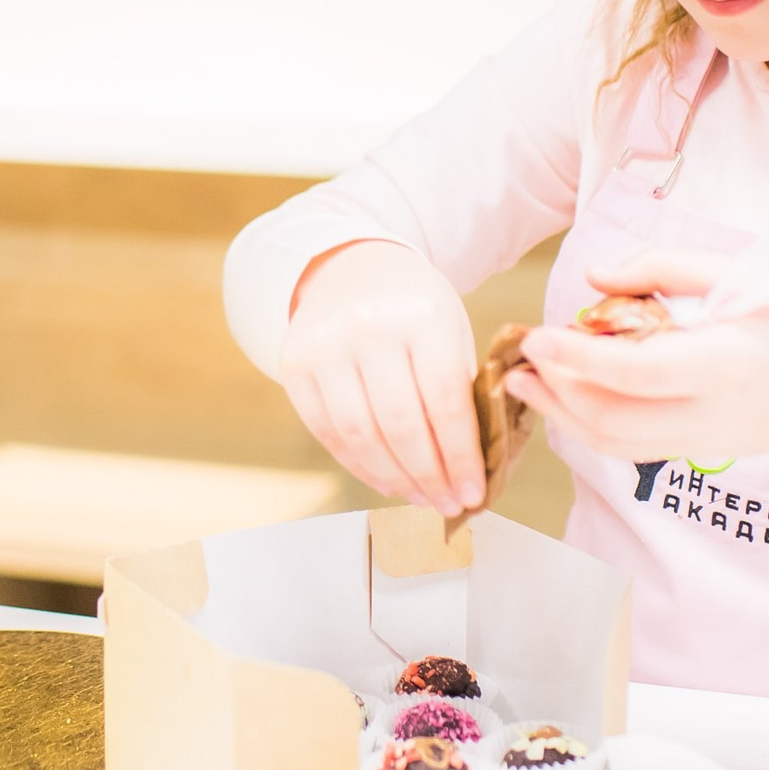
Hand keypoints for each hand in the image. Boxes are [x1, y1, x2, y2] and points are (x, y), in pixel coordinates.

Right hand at [278, 240, 483, 518]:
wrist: (352, 266)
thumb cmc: (414, 307)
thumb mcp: (451, 329)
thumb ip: (463, 390)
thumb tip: (474, 469)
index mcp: (421, 316)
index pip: (445, 401)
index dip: (461, 456)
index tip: (474, 492)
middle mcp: (368, 328)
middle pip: (401, 424)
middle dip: (429, 475)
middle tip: (449, 504)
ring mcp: (324, 346)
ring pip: (360, 435)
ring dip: (394, 478)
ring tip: (420, 497)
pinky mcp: (294, 365)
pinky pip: (327, 431)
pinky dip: (358, 465)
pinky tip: (386, 480)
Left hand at [509, 247, 768, 464]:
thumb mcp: (747, 270)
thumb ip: (666, 267)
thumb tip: (596, 278)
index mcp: (727, 364)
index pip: (637, 374)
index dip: (579, 359)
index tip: (538, 337)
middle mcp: (711, 414)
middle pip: (615, 420)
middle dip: (557, 392)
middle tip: (521, 359)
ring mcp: (705, 442)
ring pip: (617, 444)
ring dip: (563, 415)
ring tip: (525, 383)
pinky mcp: (700, 452)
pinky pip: (634, 448)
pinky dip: (592, 426)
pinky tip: (567, 399)